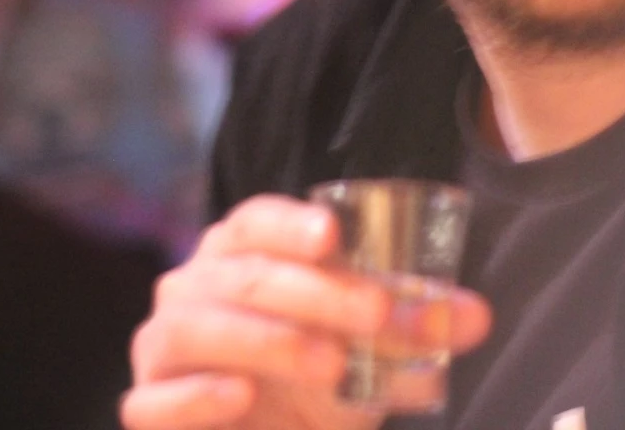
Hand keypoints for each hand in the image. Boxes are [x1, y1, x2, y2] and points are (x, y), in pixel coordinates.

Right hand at [123, 194, 490, 429]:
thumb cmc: (313, 373)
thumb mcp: (372, 349)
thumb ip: (421, 326)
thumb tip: (476, 316)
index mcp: (240, 250)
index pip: (257, 221)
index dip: (292, 224)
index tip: (334, 234)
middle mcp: (193, 286)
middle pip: (246, 274)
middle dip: (318, 293)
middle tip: (378, 312)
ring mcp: (163, 345)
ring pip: (196, 327)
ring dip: (266, 340)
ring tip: (330, 364)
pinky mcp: (149, 404)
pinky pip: (153, 398)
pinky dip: (197, 396)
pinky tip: (241, 396)